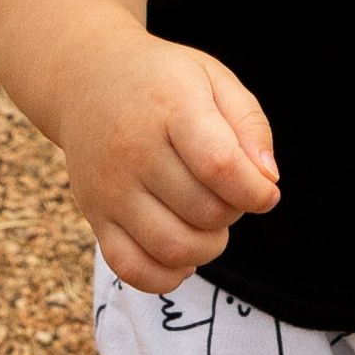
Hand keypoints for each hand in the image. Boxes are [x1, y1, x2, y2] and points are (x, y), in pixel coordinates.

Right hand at [58, 25, 282, 290]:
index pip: (219, 165)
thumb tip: (268, 180)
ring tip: (208, 222)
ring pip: (172, 247)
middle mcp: (133, 150)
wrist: (86, 81)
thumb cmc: (163, 83)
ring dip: (208, 247)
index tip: (265, 191)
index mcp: (170, 106)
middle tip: (229, 193)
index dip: (256, 191)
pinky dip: (166, 275)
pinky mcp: (95, 217)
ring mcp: (109, 188)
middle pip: (204, 211)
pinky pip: (132, 269)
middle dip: (233, 212)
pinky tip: (181, 252)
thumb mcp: (213, 78)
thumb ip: (250, 124)